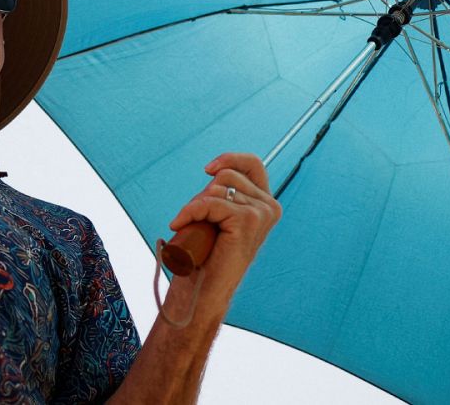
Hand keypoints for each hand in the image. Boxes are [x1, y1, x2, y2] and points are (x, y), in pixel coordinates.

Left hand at [165, 152, 280, 320]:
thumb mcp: (218, 216)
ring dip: (196, 206)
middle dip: (203, 194)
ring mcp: (262, 213)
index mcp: (265, 204)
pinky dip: (190, 212)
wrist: (203, 291)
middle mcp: (269, 207)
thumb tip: (215, 171)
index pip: (253, 164)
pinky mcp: (248, 221)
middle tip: (195, 221)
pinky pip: (210, 202)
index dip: (229, 159)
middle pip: (227, 174)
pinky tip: (179, 225)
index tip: (207, 170)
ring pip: (218, 188)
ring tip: (193, 228)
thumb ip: (225, 195)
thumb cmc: (206, 255)